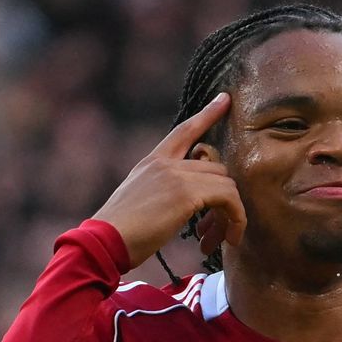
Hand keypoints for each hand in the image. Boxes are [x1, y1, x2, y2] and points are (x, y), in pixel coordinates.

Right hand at [92, 93, 245, 269]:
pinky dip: (235, 218)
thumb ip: (160, 191)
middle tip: (213, 231)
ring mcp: (177, 176)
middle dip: (224, 199)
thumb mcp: (138, 200)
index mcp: (152, 161)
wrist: (105, 242)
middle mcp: (166, 163)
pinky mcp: (187, 194)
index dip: (207, 114)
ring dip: (230, 214)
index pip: (184, 130)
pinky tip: (228, 238)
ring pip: (227, 183)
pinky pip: (229, 198)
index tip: (225, 99)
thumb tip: (185, 203)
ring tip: (216, 240)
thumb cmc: (119, 233)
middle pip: (217, 167)